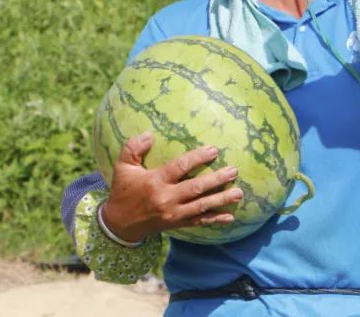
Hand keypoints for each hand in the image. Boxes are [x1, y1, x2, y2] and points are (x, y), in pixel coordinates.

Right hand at [100, 132, 242, 242]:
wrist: (119, 224)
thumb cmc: (123, 191)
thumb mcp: (123, 167)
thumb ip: (133, 148)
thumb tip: (149, 134)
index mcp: (155, 181)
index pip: (180, 168)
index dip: (198, 159)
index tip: (214, 150)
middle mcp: (166, 199)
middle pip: (196, 188)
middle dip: (217, 180)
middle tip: (234, 171)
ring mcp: (173, 214)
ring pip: (201, 206)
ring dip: (221, 199)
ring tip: (239, 192)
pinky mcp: (177, 224)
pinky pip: (198, 222)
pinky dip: (214, 220)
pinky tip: (229, 216)